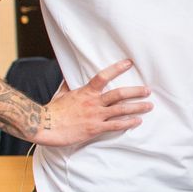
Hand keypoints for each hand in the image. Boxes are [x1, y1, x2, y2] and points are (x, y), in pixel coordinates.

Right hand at [34, 59, 151, 147]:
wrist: (43, 126)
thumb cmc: (52, 111)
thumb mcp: (61, 94)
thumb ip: (68, 86)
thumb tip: (68, 76)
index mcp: (85, 91)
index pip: (103, 76)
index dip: (117, 68)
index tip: (129, 63)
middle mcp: (93, 102)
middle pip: (119, 94)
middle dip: (136, 92)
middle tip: (147, 90)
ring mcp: (95, 115)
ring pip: (121, 109)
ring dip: (137, 107)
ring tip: (149, 106)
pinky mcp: (95, 128)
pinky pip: (116, 125)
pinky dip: (128, 123)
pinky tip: (137, 121)